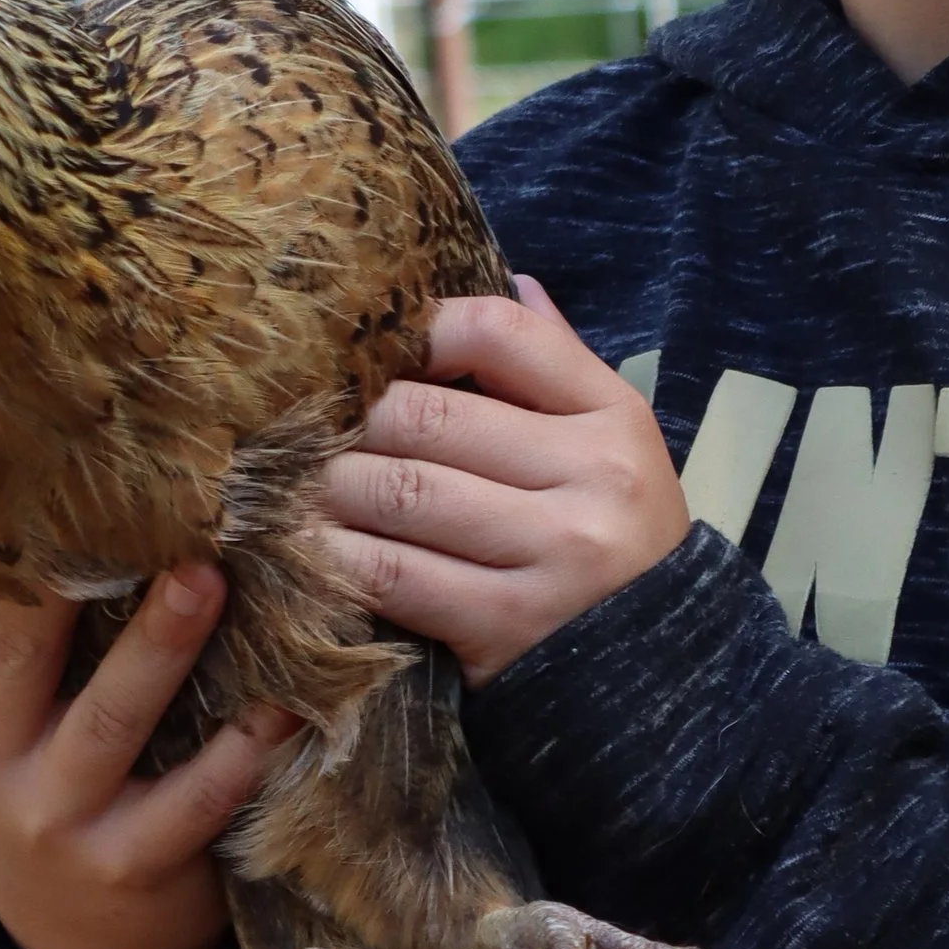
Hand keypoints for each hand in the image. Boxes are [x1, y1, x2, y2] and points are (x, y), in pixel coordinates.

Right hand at [0, 565, 298, 948]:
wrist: (76, 938)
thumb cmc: (41, 765)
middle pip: (16, 650)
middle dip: (63, 578)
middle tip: (122, 498)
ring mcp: (53, 814)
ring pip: (110, 719)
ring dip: (162, 646)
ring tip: (209, 576)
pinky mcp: (128, 863)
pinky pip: (196, 798)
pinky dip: (247, 745)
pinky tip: (291, 695)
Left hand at [310, 278, 689, 685]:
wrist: (661, 672)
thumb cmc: (617, 540)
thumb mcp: (613, 443)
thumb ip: (557, 365)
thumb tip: (512, 276)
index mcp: (612, 416)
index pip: (499, 333)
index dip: (418, 329)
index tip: (369, 348)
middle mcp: (590, 476)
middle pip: (429, 416)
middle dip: (347, 419)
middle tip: (296, 423)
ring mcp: (551, 553)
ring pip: (399, 493)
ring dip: (326, 487)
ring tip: (287, 482)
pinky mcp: (505, 624)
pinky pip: (393, 574)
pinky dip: (335, 554)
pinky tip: (305, 545)